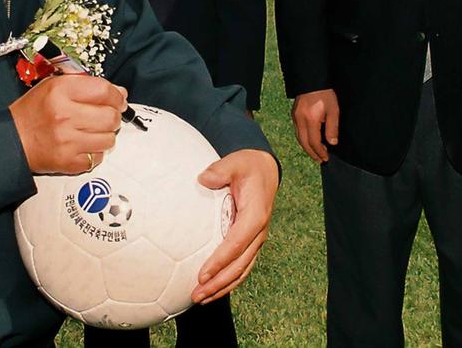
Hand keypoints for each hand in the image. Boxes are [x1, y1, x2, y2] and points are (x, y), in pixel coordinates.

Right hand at [8, 74, 125, 173]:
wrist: (12, 140)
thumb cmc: (34, 112)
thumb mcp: (53, 86)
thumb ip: (86, 85)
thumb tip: (119, 93)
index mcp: (60, 91)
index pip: (104, 90)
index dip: (117, 95)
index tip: (118, 98)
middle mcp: (64, 116)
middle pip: (111, 117)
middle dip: (113, 116)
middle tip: (104, 115)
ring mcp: (67, 141)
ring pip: (109, 139)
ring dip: (105, 135)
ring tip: (91, 131)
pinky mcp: (69, 162)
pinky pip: (98, 157)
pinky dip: (95, 151)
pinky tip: (82, 144)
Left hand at [192, 149, 278, 303]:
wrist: (265, 170)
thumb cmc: (248, 166)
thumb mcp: (236, 162)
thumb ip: (220, 170)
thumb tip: (203, 179)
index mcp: (255, 215)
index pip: (236, 243)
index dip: (220, 261)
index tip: (202, 274)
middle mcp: (258, 232)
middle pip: (239, 265)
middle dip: (218, 283)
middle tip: (196, 295)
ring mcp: (256, 241)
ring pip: (241, 271)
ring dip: (221, 288)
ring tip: (200, 299)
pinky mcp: (251, 244)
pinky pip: (240, 267)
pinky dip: (227, 282)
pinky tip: (210, 290)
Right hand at [291, 88, 338, 162]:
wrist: (312, 80)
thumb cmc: (325, 94)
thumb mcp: (333, 110)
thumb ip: (332, 128)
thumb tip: (332, 143)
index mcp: (310, 120)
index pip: (313, 142)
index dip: (320, 152)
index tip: (326, 158)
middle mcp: (300, 120)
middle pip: (304, 143)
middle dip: (312, 153)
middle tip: (320, 160)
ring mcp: (295, 117)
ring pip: (299, 138)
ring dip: (307, 147)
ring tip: (316, 153)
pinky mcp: (294, 114)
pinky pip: (298, 131)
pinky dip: (303, 139)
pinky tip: (310, 139)